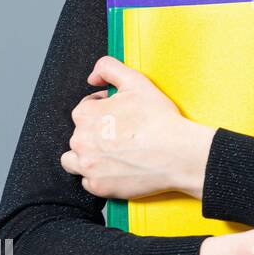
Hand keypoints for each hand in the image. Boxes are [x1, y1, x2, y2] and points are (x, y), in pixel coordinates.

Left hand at [60, 55, 215, 199]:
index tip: (121, 116)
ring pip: (75, 160)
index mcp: (86, 114)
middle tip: (123, 135)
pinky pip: (89, 182)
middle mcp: (80, 140)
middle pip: (80, 135)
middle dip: (97, 134)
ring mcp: (88, 165)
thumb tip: (92, 77)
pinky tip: (118, 169)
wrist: (178, 153)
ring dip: (89, 157)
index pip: (85, 109)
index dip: (105, 109)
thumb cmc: (159, 119)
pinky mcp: (98, 186)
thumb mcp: (136, 81)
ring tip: (114, 154)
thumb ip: (108, 68)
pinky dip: (100, 177)